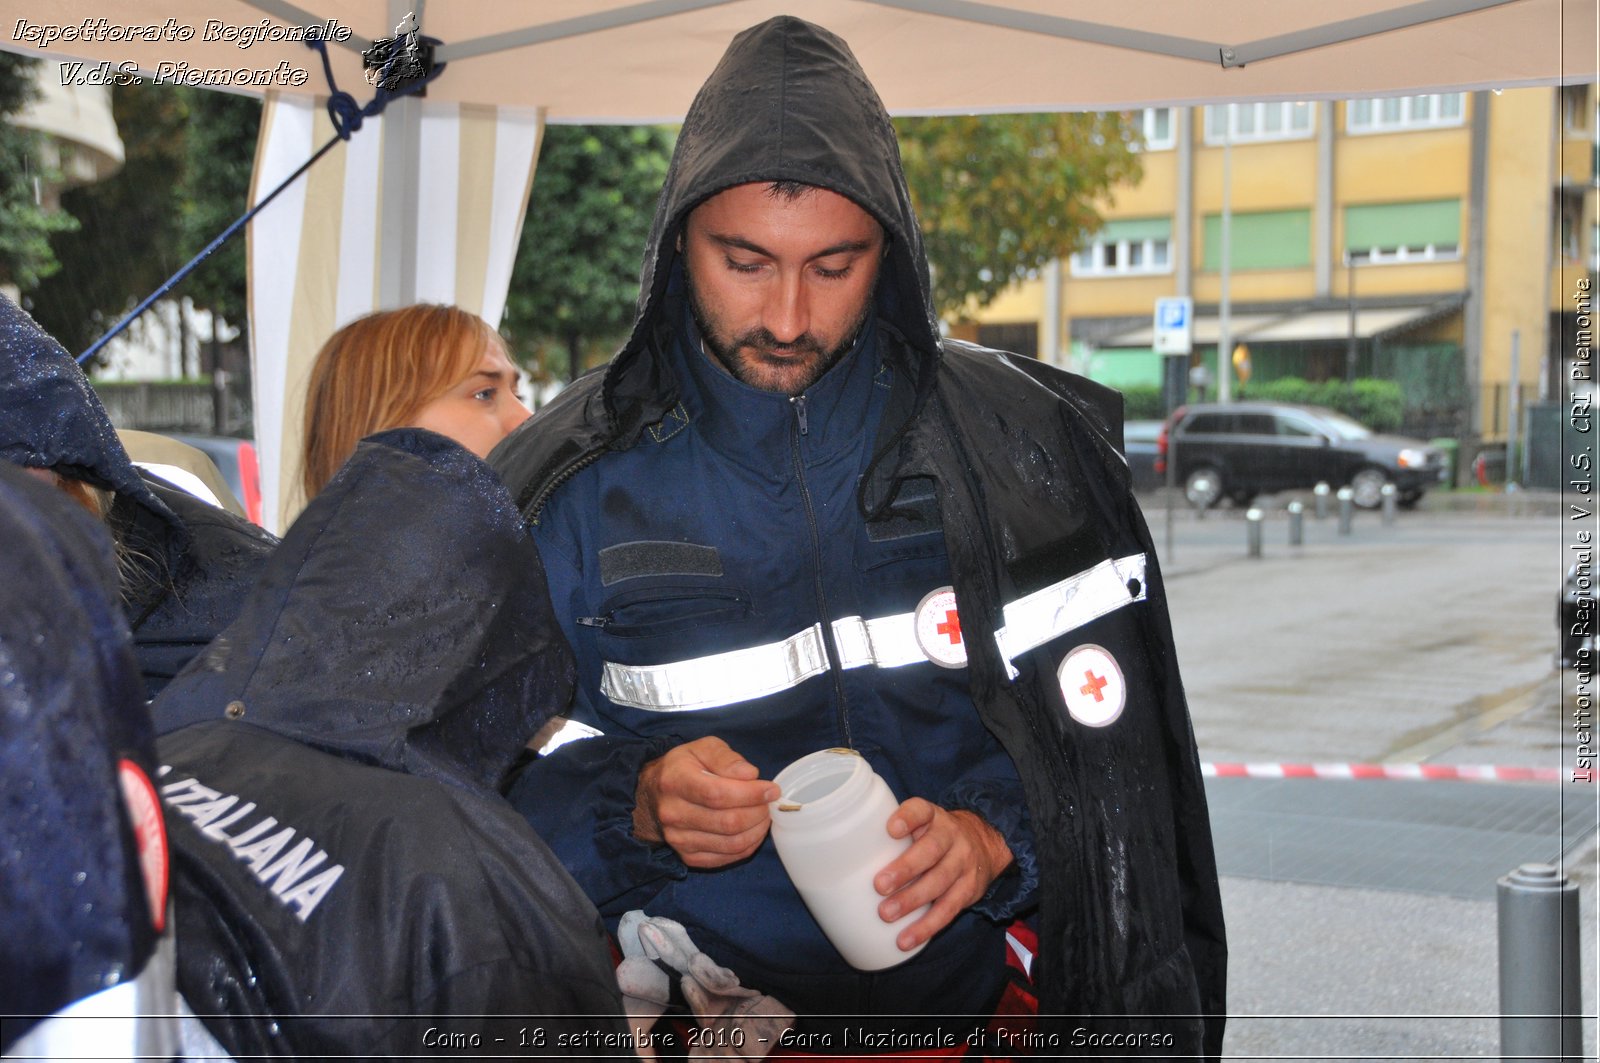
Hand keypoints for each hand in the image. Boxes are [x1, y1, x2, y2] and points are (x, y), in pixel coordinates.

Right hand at [633, 737, 779, 868]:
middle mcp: (672, 813)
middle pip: (727, 822)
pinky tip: (752, 830)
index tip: (771, 789)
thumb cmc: (684, 767)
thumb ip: (727, 758)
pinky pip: (726, 857)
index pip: (717, 794)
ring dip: (756, 831)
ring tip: (764, 815)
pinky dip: (747, 846)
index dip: (750, 794)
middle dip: (758, 813)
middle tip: (769, 803)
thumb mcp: (702, 748)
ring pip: (730, 843)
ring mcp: (678, 839)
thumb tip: (750, 775)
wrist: (653, 796)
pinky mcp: (687, 856)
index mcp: (675, 781)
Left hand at [872, 799, 1012, 951]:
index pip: (921, 810)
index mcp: (932, 816)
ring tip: (886, 914)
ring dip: (912, 901)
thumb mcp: (921, 824)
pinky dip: (926, 927)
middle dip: (905, 868)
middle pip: (931, 850)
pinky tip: (906, 939)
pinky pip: (949, 909)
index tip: (891, 829)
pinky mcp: (969, 890)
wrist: (984, 843)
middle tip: (879, 885)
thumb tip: (841, 856)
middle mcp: (951, 836)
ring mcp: (963, 863)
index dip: (908, 818)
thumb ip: (892, 834)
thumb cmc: (934, 836)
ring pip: (939, 882)